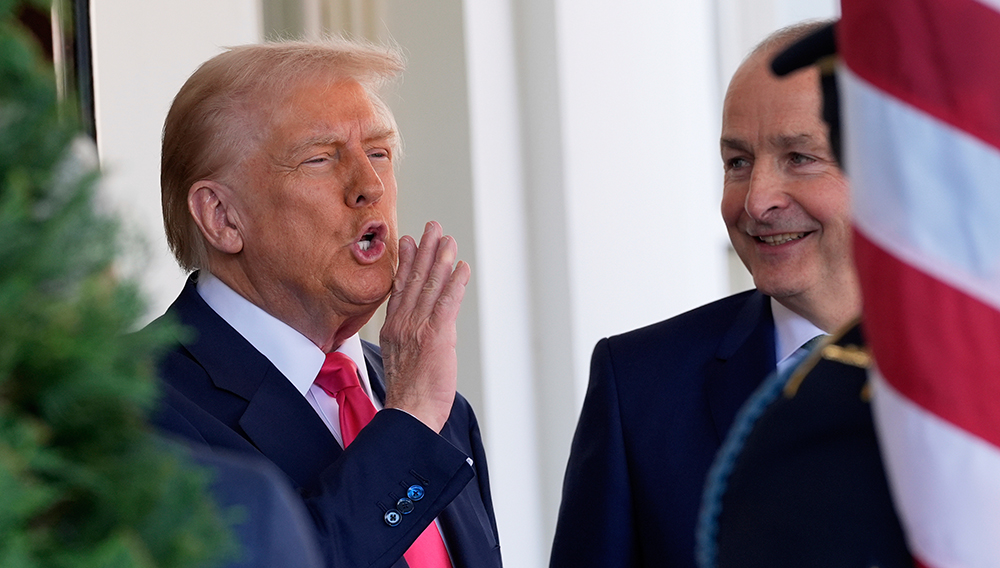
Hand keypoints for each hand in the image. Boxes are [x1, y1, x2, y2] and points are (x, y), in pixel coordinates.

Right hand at [380, 221, 470, 431]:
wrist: (408, 414)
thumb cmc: (408, 397)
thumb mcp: (399, 361)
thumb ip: (404, 340)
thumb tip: (411, 332)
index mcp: (393, 329)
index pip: (400, 288)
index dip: (406, 262)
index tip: (409, 241)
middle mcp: (403, 324)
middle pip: (415, 279)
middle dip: (425, 250)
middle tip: (432, 227)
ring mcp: (418, 328)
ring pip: (431, 286)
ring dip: (441, 259)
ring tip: (448, 239)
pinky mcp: (436, 336)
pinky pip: (447, 303)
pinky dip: (455, 283)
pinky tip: (461, 267)